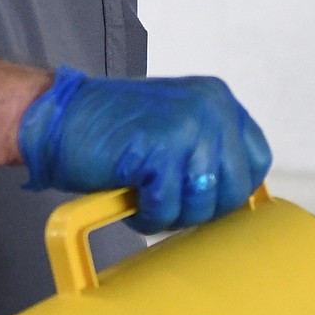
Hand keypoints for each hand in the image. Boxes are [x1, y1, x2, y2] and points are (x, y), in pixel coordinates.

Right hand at [18, 68, 270, 232]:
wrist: (57, 119)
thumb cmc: (111, 131)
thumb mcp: (175, 125)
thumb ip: (209, 147)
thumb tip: (241, 194)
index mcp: (218, 98)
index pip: (256, 160)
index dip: (230, 189)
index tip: (202, 197)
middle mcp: (210, 107)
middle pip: (235, 188)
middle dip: (200, 208)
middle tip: (166, 202)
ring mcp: (187, 126)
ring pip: (203, 203)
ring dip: (171, 214)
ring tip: (145, 199)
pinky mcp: (160, 149)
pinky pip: (168, 208)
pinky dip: (147, 215)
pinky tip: (131, 200)